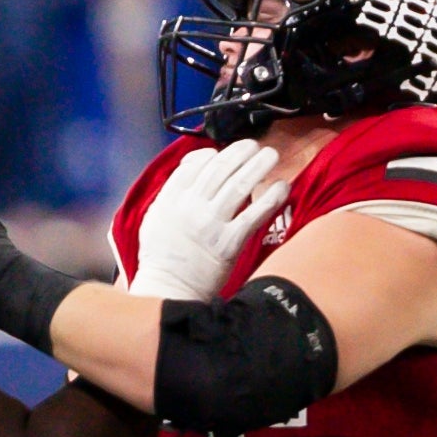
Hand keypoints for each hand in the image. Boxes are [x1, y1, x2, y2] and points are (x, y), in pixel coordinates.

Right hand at [129, 140, 288, 300]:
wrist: (169, 291)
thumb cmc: (161, 257)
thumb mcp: (154, 219)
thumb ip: (171, 192)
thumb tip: (194, 166)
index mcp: (170, 200)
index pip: (194, 165)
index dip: (212, 154)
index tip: (223, 154)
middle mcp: (191, 208)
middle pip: (221, 169)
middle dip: (241, 152)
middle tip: (254, 146)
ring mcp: (211, 225)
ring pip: (240, 185)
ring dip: (259, 165)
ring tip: (270, 155)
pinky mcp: (229, 243)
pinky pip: (255, 214)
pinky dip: (271, 197)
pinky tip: (281, 186)